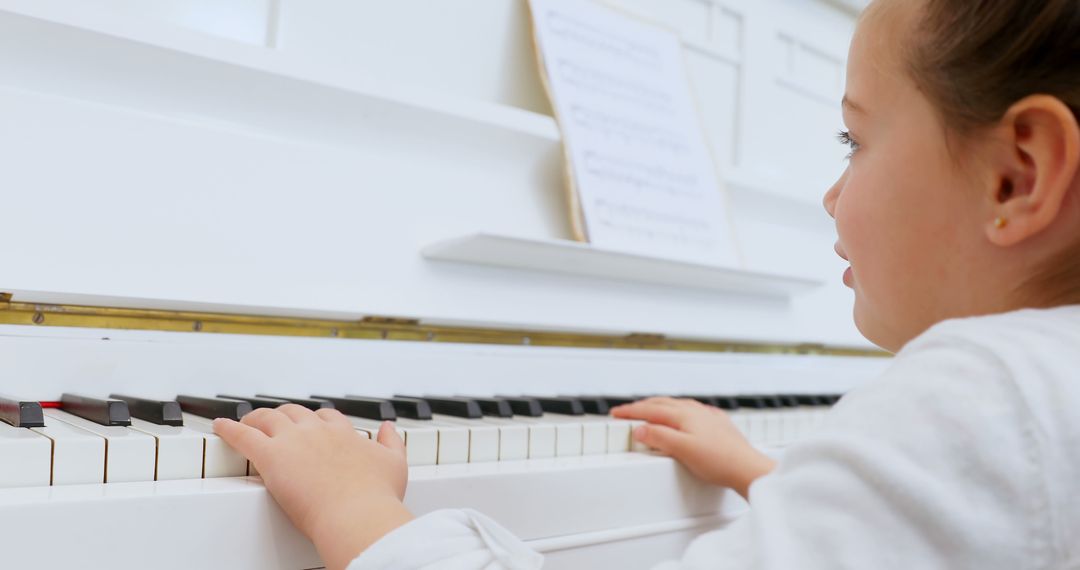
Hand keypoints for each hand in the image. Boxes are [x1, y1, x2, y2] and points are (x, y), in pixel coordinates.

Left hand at [214, 405, 412, 569]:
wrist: (357, 515)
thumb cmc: (376, 497)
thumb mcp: (395, 464)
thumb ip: (391, 442)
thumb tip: (389, 428)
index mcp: (343, 433)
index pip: (327, 417)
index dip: (317, 420)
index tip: (313, 425)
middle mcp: (317, 431)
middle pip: (294, 413)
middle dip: (284, 416)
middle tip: (276, 423)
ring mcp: (293, 441)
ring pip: (267, 418)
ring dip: (255, 418)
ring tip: (246, 422)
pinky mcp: (271, 456)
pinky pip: (242, 435)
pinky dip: (228, 428)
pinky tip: (220, 426)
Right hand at [612, 397, 774, 498]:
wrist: (747, 467)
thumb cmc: (719, 461)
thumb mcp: (682, 450)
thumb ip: (659, 437)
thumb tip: (640, 429)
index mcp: (684, 415)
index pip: (650, 409)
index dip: (630, 411)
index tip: (616, 412)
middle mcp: (695, 411)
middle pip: (662, 403)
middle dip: (641, 406)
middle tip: (626, 411)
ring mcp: (707, 416)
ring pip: (677, 405)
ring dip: (658, 406)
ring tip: (649, 411)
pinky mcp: (717, 424)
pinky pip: (691, 411)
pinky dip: (677, 411)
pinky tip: (682, 416)